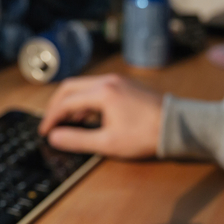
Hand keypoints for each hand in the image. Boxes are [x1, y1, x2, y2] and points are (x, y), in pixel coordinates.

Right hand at [38, 74, 163, 158]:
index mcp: (102, 92)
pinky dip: (86, 100)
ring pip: (84, 86)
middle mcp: (107, 80)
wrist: (178, 126)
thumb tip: (55, 137)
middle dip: (57, 105)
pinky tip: (88, 117)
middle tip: (50, 123)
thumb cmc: (146, 135)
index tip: (45, 132)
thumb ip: (78, 139)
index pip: (66, 101)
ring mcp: (117, 80)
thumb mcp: (108, 143)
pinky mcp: (125, 85)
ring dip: (72, 103)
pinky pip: (96, 88)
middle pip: (71, 87)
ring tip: (67, 123)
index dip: (51, 117)